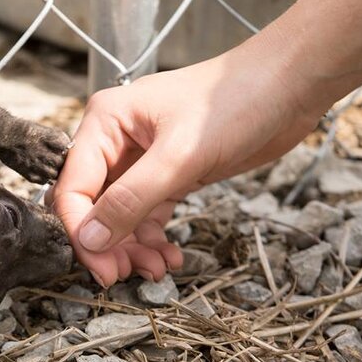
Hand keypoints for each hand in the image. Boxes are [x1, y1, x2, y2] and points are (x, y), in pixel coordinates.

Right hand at [49, 40, 320, 286]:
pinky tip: (170, 256)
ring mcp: (141, 159)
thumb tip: (90, 240)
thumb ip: (131, 199)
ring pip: (120, 216)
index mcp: (104, 122)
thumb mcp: (179, 156)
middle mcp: (115, 141)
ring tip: (158, 268)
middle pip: (94, 206)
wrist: (288, 86)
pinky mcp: (167, 174)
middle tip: (126, 275)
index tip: (102, 268)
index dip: (82, 231)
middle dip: (109, 244)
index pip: (73, 187)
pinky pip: (147, 214)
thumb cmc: (235, 101)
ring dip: (133, 247)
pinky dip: (154, 238)